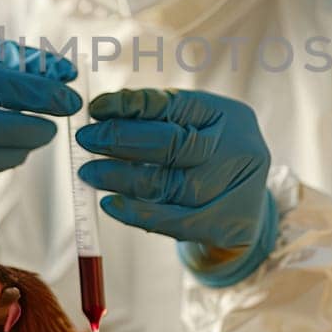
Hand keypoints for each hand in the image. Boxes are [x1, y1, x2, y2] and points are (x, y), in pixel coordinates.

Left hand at [76, 89, 278, 286]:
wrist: (244, 212)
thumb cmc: (206, 162)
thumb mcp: (191, 130)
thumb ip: (154, 120)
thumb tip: (101, 113)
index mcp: (227, 115)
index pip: (175, 105)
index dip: (131, 105)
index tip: (96, 108)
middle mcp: (238, 148)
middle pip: (173, 144)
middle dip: (122, 139)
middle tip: (87, 139)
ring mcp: (238, 189)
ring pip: (170, 184)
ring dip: (122, 178)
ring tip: (90, 173)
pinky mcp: (228, 226)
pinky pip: (175, 221)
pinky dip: (138, 213)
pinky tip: (111, 204)